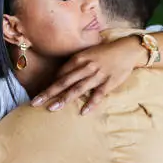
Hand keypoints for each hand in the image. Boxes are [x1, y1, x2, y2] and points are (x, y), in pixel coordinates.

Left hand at [31, 36, 145, 114]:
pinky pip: (98, 94)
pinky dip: (91, 103)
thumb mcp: (88, 53)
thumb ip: (75, 63)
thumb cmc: (105, 52)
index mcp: (79, 58)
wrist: (127, 49)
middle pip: (64, 82)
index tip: (39, 94)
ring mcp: (97, 75)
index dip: (50, 83)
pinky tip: (83, 112)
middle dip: (49, 92)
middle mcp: (86, 67)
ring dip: (64, 99)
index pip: (61, 73)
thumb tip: (62, 75)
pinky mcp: (109, 82)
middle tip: (35, 102)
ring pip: (78, 89)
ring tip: (52, 108)